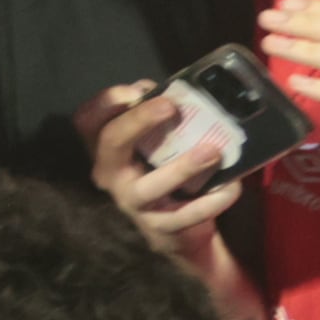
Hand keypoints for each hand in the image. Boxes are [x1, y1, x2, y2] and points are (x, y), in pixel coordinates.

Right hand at [77, 82, 243, 267]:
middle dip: (138, 121)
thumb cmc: (162, 171)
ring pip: (149, 186)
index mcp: (106, 149)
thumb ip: (155, 115)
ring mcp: (133, 202)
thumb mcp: (154, 143)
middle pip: (110, 143)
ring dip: (182, 168)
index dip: (106, 102)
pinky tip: (231, 187)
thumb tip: (168, 90)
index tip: (135, 90)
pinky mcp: (159, 227)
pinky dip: (211, 201)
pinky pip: (185, 215)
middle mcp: (110, 174)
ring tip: (213, 151)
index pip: (88, 120)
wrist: (174, 229)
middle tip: (170, 106)